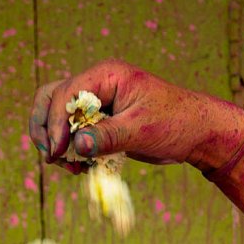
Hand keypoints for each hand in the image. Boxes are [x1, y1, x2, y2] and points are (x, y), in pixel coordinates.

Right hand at [29, 59, 243, 172]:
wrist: (196, 133)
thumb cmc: (175, 123)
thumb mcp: (141, 130)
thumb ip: (108, 136)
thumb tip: (76, 145)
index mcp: (106, 76)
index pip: (66, 93)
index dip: (55, 123)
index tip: (58, 151)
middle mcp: (97, 86)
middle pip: (52, 100)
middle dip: (46, 129)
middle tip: (53, 158)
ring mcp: (98, 104)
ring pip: (59, 117)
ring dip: (56, 142)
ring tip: (70, 167)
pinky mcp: (101, 123)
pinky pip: (74, 133)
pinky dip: (71, 150)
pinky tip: (81, 168)